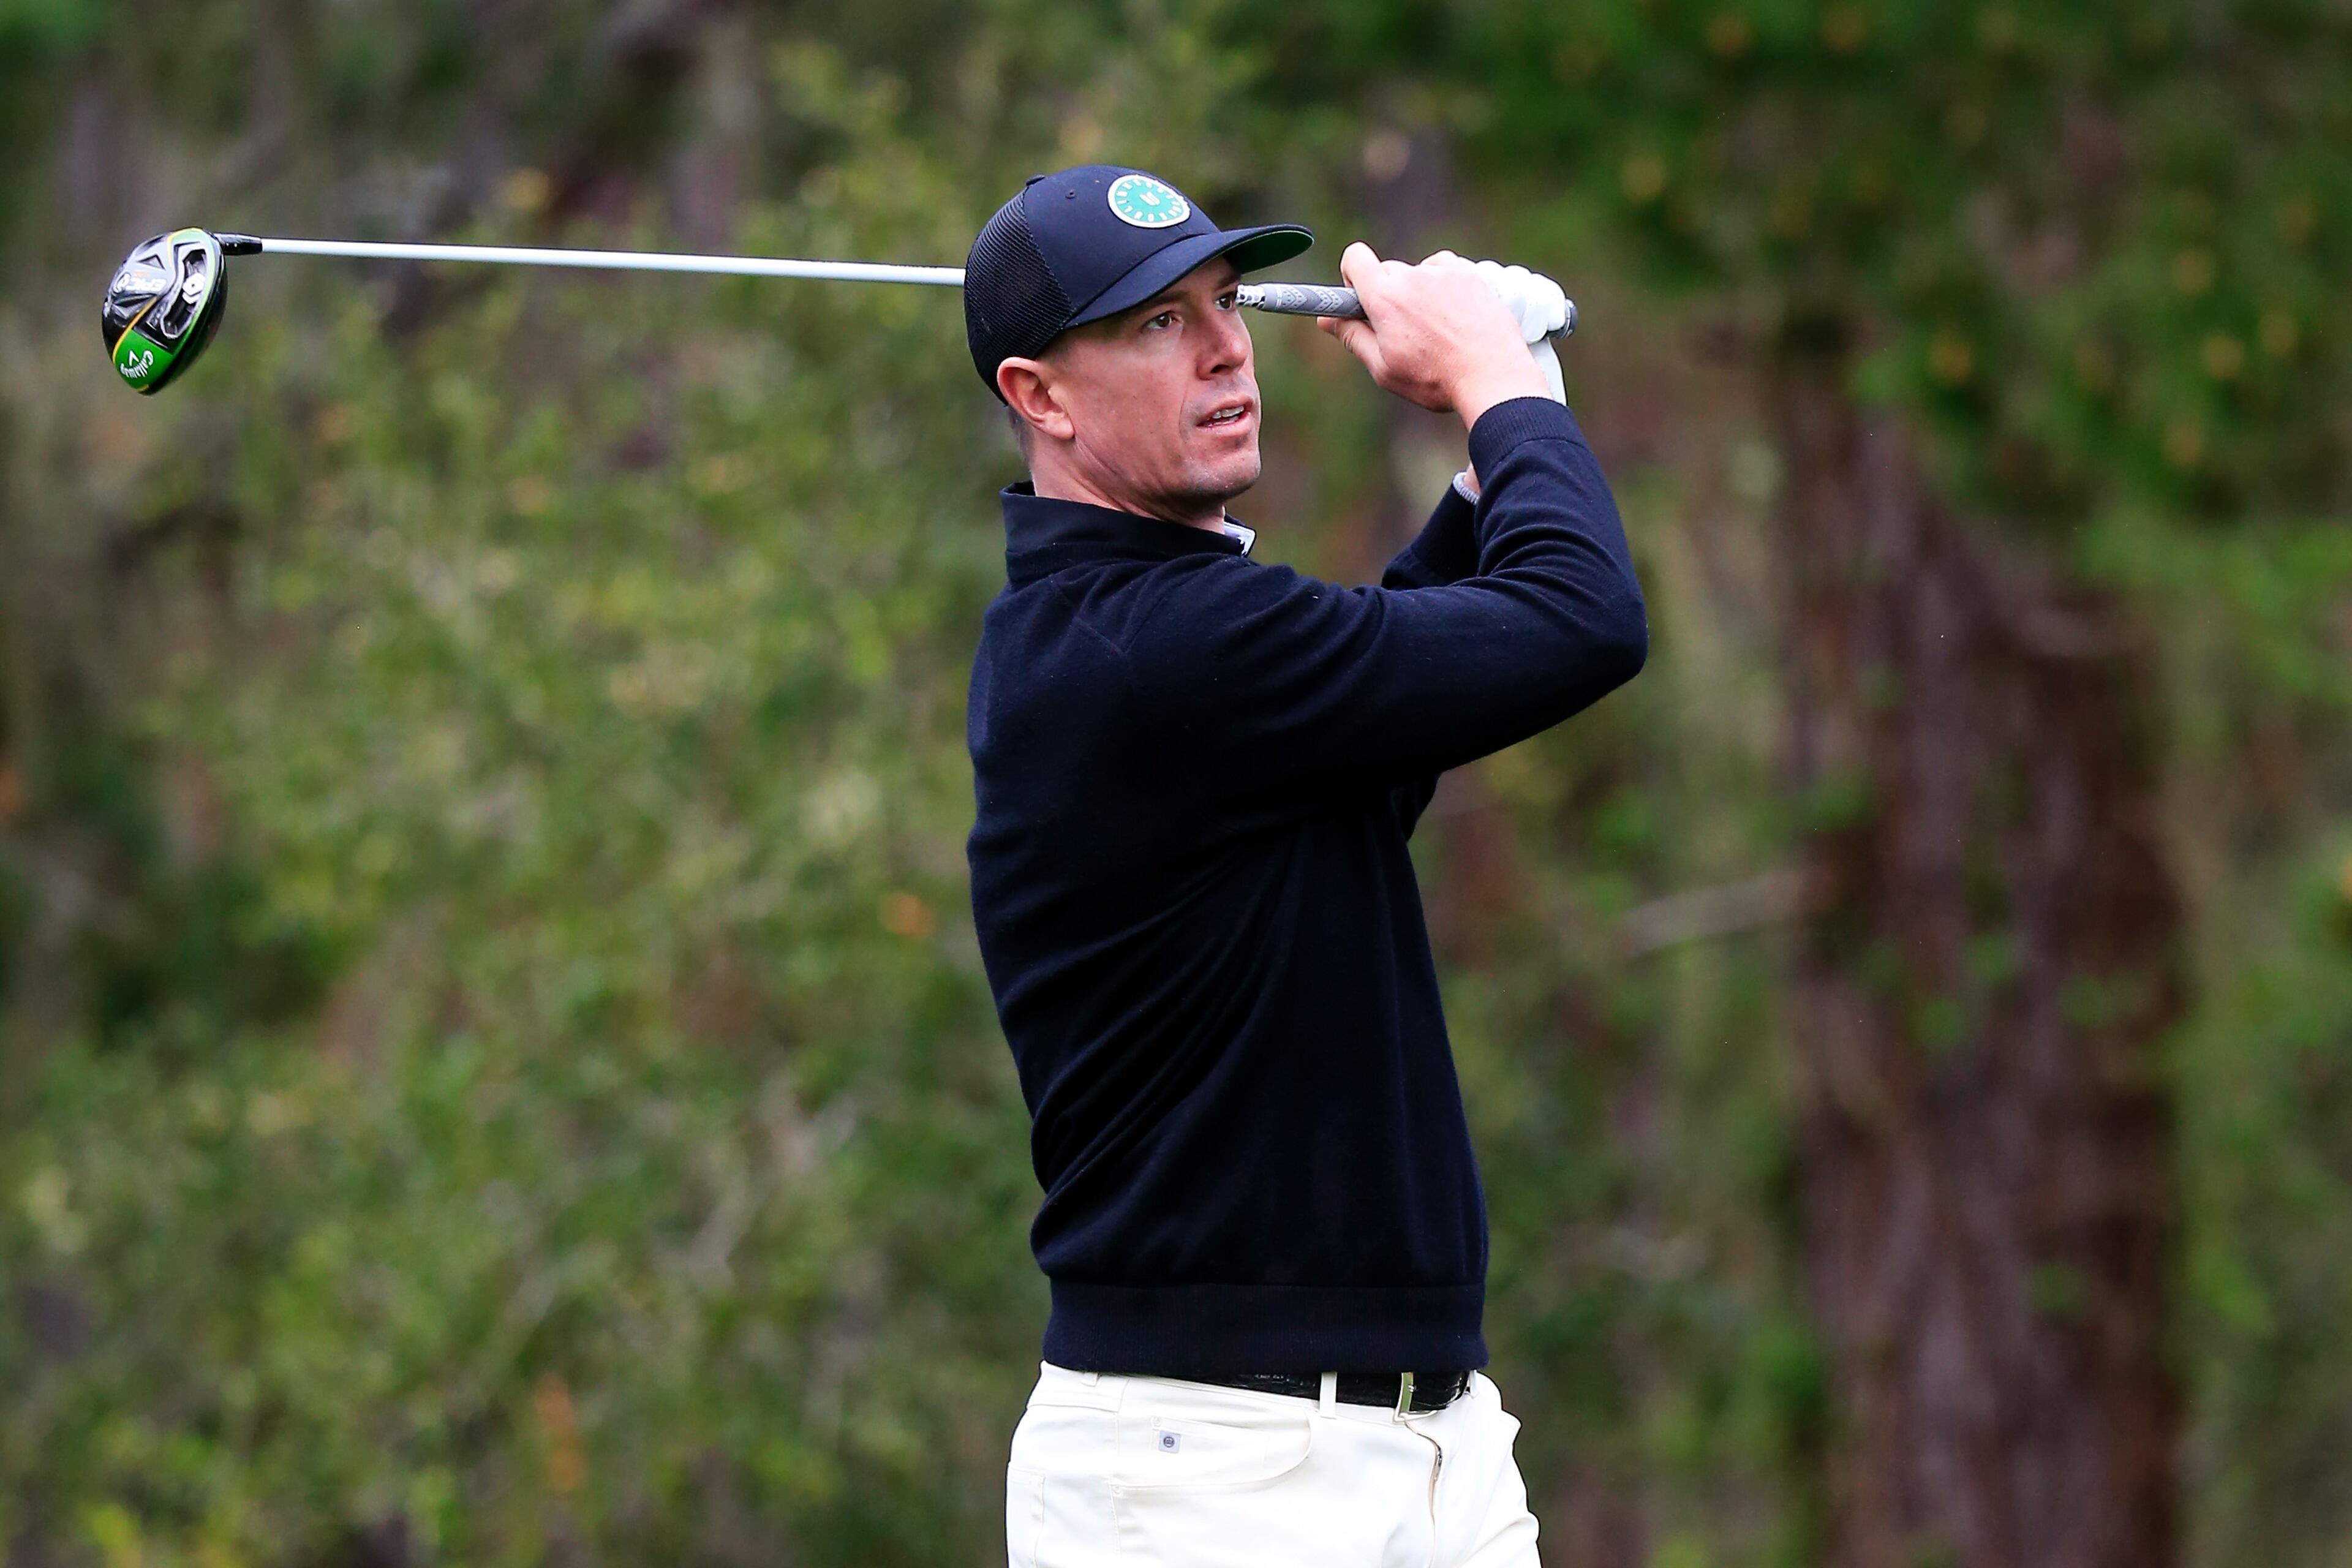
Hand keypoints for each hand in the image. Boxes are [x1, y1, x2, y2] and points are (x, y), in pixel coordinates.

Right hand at [1318, 244, 1551, 428]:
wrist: (1493, 376)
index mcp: (1384, 298)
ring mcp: (1444, 272)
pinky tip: (1455, 317)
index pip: (1354, 259)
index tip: (1359, 297)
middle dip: (1388, 295)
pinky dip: (1445, 288)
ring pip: (1418, 273)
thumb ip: (1353, 338)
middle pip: (1387, 272)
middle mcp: (1412, 276)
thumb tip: (1327, 319)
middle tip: (1402, 330)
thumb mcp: (1384, 368)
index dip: (1352, 276)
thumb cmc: (1436, 379)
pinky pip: (1446, 272)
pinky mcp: (1470, 274)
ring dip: (1419, 292)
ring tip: (1437, 330)